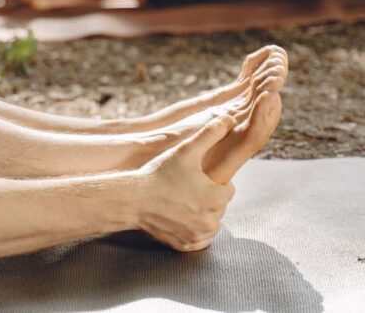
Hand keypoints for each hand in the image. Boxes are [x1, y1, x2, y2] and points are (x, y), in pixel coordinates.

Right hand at [136, 112, 237, 250]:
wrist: (134, 199)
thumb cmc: (160, 173)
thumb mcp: (187, 150)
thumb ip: (211, 133)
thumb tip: (230, 119)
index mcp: (217, 197)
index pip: (228, 189)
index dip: (213, 181)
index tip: (197, 177)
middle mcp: (212, 220)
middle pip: (220, 206)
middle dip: (208, 197)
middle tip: (187, 187)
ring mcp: (198, 236)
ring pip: (211, 223)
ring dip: (203, 214)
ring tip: (183, 200)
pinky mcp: (186, 245)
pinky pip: (200, 239)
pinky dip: (194, 230)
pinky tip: (181, 216)